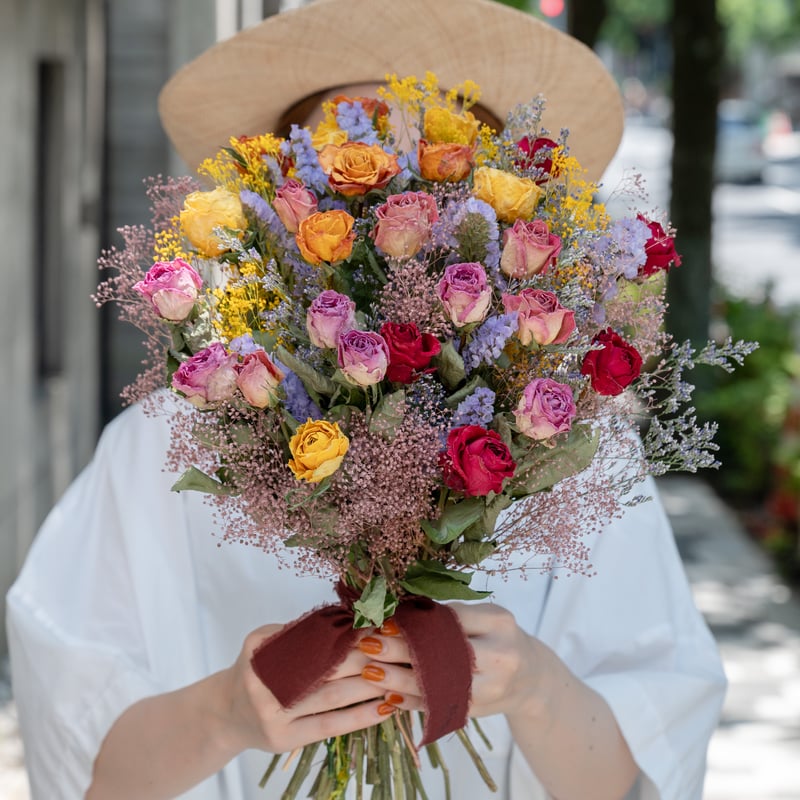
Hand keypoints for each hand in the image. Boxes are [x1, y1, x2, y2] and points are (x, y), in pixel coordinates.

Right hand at [224, 623, 399, 753]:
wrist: (225, 713)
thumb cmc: (255, 670)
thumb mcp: (262, 642)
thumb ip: (296, 631)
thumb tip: (344, 618)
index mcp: (261, 657)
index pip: (313, 645)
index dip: (345, 636)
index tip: (374, 627)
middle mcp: (264, 688)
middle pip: (324, 670)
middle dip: (363, 658)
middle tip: (392, 649)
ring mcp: (274, 718)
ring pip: (331, 699)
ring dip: (368, 687)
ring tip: (395, 676)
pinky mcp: (285, 740)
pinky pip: (329, 727)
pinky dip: (359, 718)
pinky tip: (383, 708)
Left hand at [354, 602, 544, 721]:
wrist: (530, 679)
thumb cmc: (498, 638)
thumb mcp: (484, 617)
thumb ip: (450, 615)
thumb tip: (400, 610)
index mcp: (499, 622)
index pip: (451, 619)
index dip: (416, 621)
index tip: (384, 619)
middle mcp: (500, 656)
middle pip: (443, 652)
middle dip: (401, 649)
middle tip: (368, 643)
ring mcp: (491, 688)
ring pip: (438, 685)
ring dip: (399, 679)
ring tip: (370, 671)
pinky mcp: (477, 712)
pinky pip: (438, 707)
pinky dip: (412, 701)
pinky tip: (388, 695)